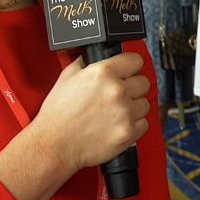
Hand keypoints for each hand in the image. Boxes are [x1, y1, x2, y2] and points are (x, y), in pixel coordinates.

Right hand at [32, 53, 151, 171]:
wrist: (53, 145)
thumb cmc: (58, 115)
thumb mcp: (66, 77)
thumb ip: (85, 63)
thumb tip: (93, 55)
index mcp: (103, 73)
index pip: (136, 60)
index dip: (131, 66)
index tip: (129, 72)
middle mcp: (117, 91)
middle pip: (144, 82)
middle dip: (133, 88)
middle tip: (120, 95)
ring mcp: (124, 112)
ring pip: (145, 104)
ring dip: (134, 107)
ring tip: (117, 112)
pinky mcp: (128, 132)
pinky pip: (144, 124)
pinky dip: (134, 125)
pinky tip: (118, 124)